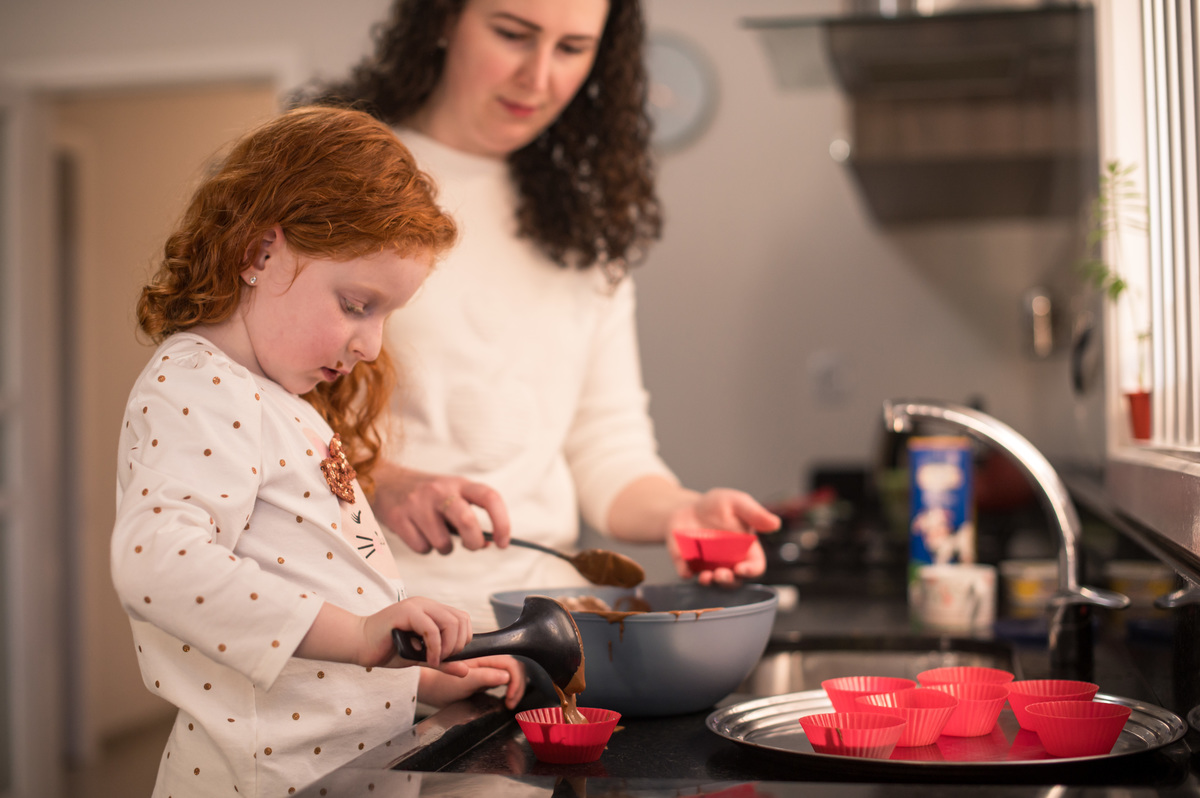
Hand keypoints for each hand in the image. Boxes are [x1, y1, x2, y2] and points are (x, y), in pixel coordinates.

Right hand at [363, 596, 472, 672]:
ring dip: (447, 646)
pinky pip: (431, 628)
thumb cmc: (387, 649)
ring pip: (450, 622)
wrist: (359, 644)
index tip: (449, 656)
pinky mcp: (406, 612)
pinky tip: (427, 658)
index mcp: (431, 611)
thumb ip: (443, 662)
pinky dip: (434, 647)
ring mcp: (417, 605)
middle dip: (457, 645)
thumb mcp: (421, 657)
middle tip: (442, 659)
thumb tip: (465, 670)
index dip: (462, 639)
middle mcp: (426, 604)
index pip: (462, 619)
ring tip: (435, 659)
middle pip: (460, 620)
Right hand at [370, 460, 510, 553]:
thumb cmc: (428, 495)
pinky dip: (424, 548)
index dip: (502, 522)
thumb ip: (470, 517)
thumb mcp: (452, 495)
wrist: (385, 482)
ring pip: (442, 543)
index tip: (504, 542)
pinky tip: (418, 533)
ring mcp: (417, 504)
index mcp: (459, 483)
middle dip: (474, 542)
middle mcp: (439, 491)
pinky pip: (422, 548)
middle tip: (472, 546)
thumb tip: (489, 544)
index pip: (489, 498)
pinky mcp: (399, 517)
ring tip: (436, 534)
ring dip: (444, 548)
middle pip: (467, 521)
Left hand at [418, 655, 526, 709]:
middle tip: (510, 702)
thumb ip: (485, 677)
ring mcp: (487, 668)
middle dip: (518, 686)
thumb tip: (506, 677)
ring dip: (515, 687)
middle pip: (514, 668)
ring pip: (511, 674)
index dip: (515, 680)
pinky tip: (505, 698)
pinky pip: (504, 679)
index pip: (511, 663)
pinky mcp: (486, 676)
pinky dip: (509, 689)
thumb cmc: (439, 684)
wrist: (427, 688)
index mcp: (484, 657)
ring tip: (508, 702)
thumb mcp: (463, 683)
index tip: (510, 697)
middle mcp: (488, 660)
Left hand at [666, 488, 779, 585]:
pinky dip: (685, 573)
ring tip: (706, 577)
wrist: (688, 506)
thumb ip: (754, 513)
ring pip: (712, 582)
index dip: (751, 571)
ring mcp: (707, 565)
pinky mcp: (687, 563)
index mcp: (745, 549)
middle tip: (721, 574)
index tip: (742, 568)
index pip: (755, 566)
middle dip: (728, 581)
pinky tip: (685, 570)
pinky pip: (686, 572)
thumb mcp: (736, 502)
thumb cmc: (717, 506)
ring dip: (710, 583)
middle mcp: (728, 562)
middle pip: (734, 580)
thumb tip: (775, 523)